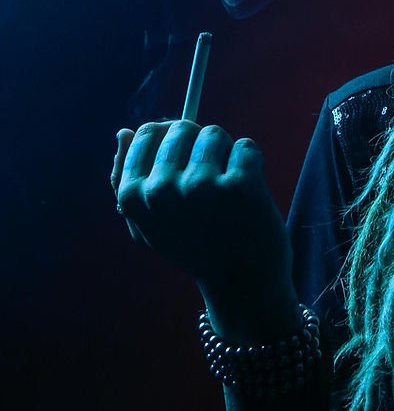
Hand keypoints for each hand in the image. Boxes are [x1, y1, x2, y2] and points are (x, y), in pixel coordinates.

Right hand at [110, 121, 293, 299]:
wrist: (241, 283)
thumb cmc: (194, 246)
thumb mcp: (148, 222)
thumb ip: (127, 178)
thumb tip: (123, 132)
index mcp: (133, 196)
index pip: (146, 133)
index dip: (169, 139)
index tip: (184, 159)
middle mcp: (162, 189)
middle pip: (182, 127)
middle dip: (199, 145)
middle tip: (208, 180)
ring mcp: (201, 186)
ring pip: (215, 134)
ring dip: (226, 155)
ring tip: (227, 189)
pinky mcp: (240, 185)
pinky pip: (246, 147)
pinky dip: (253, 164)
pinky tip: (249, 194)